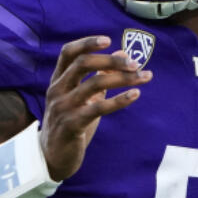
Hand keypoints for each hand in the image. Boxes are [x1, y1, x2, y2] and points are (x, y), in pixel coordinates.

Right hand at [40, 36, 151, 180]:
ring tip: (144, 77)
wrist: (53, 156)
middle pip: (83, 64)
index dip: (87, 43)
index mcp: (58, 80)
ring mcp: (63, 107)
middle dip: (111, 60)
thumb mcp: (84, 97)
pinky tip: (135, 94)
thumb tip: (122, 53)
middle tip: (135, 63)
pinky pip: (98, 108)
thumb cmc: (71, 122)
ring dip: (123, 78)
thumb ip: (100, 75)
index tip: (109, 40)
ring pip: (94, 84)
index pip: (68, 53)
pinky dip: (119, 99)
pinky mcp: (71, 124)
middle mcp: (57, 90)